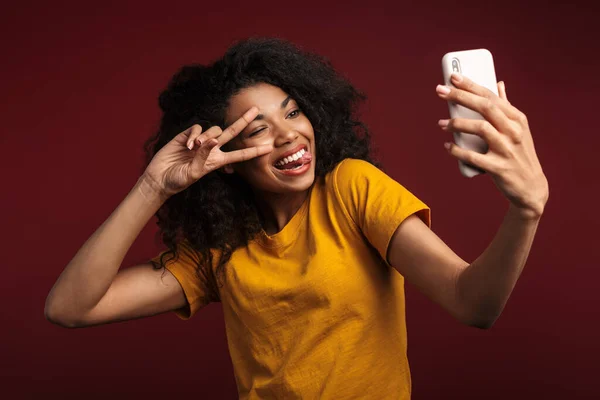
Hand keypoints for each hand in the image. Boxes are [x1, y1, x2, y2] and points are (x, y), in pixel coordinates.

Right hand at [143, 106, 272, 197]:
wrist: (159, 178)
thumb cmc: (178, 180)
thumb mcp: (194, 173)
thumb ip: (204, 156)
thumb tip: (213, 140)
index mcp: (217, 161)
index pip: (239, 155)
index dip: (253, 151)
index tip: (268, 148)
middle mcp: (211, 149)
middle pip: (231, 133)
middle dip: (243, 121)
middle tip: (255, 110)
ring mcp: (199, 142)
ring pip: (213, 129)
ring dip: (206, 136)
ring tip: (194, 148)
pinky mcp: (186, 136)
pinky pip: (197, 128)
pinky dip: (195, 135)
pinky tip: (188, 145)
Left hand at [436, 73, 548, 218]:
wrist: (530, 187)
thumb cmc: (519, 154)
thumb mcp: (518, 129)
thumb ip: (506, 107)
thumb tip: (499, 84)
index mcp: (517, 119)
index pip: (491, 96)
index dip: (471, 85)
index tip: (453, 77)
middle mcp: (514, 131)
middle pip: (485, 107)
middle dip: (461, 96)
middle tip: (441, 91)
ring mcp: (507, 150)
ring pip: (480, 128)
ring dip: (457, 124)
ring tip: (442, 123)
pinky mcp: (498, 168)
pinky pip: (473, 156)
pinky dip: (457, 150)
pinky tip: (448, 146)